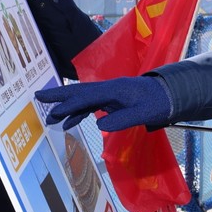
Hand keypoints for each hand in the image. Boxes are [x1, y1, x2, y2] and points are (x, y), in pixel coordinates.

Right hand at [35, 76, 171, 131]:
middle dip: (61, 95)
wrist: (172, 94)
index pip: (90, 96)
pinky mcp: (115, 99)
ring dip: (68, 107)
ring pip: (85, 98)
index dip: (72, 103)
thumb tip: (100, 124)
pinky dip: (80, 112)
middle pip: (82, 91)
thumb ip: (123, 119)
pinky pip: (93, 104)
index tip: (55, 111)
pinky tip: (70, 122)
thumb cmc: (161, 102)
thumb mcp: (144, 113)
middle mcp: (111, 88)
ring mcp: (112, 93)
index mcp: (117, 89)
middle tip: (38, 97)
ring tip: (50, 118)